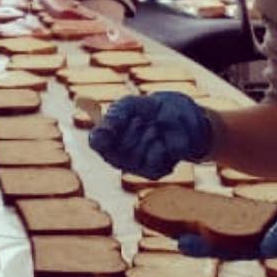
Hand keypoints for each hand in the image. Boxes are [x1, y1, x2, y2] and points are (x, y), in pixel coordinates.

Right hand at [88, 92, 212, 179]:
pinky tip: (161, 140)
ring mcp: (135, 166)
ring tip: (154, 128)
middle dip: (132, 127)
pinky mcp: (154, 172)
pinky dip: (158, 145)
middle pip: (118, 145)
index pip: (96, 141)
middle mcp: (117, 156)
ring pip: (135, 153)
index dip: (101, 134)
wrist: (180, 117)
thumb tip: (104, 129)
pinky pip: (152, 160)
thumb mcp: (130, 104)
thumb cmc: (149, 110)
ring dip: (147, 134)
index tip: (109, 126)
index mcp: (107, 138)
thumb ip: (115, 114)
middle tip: (141, 119)